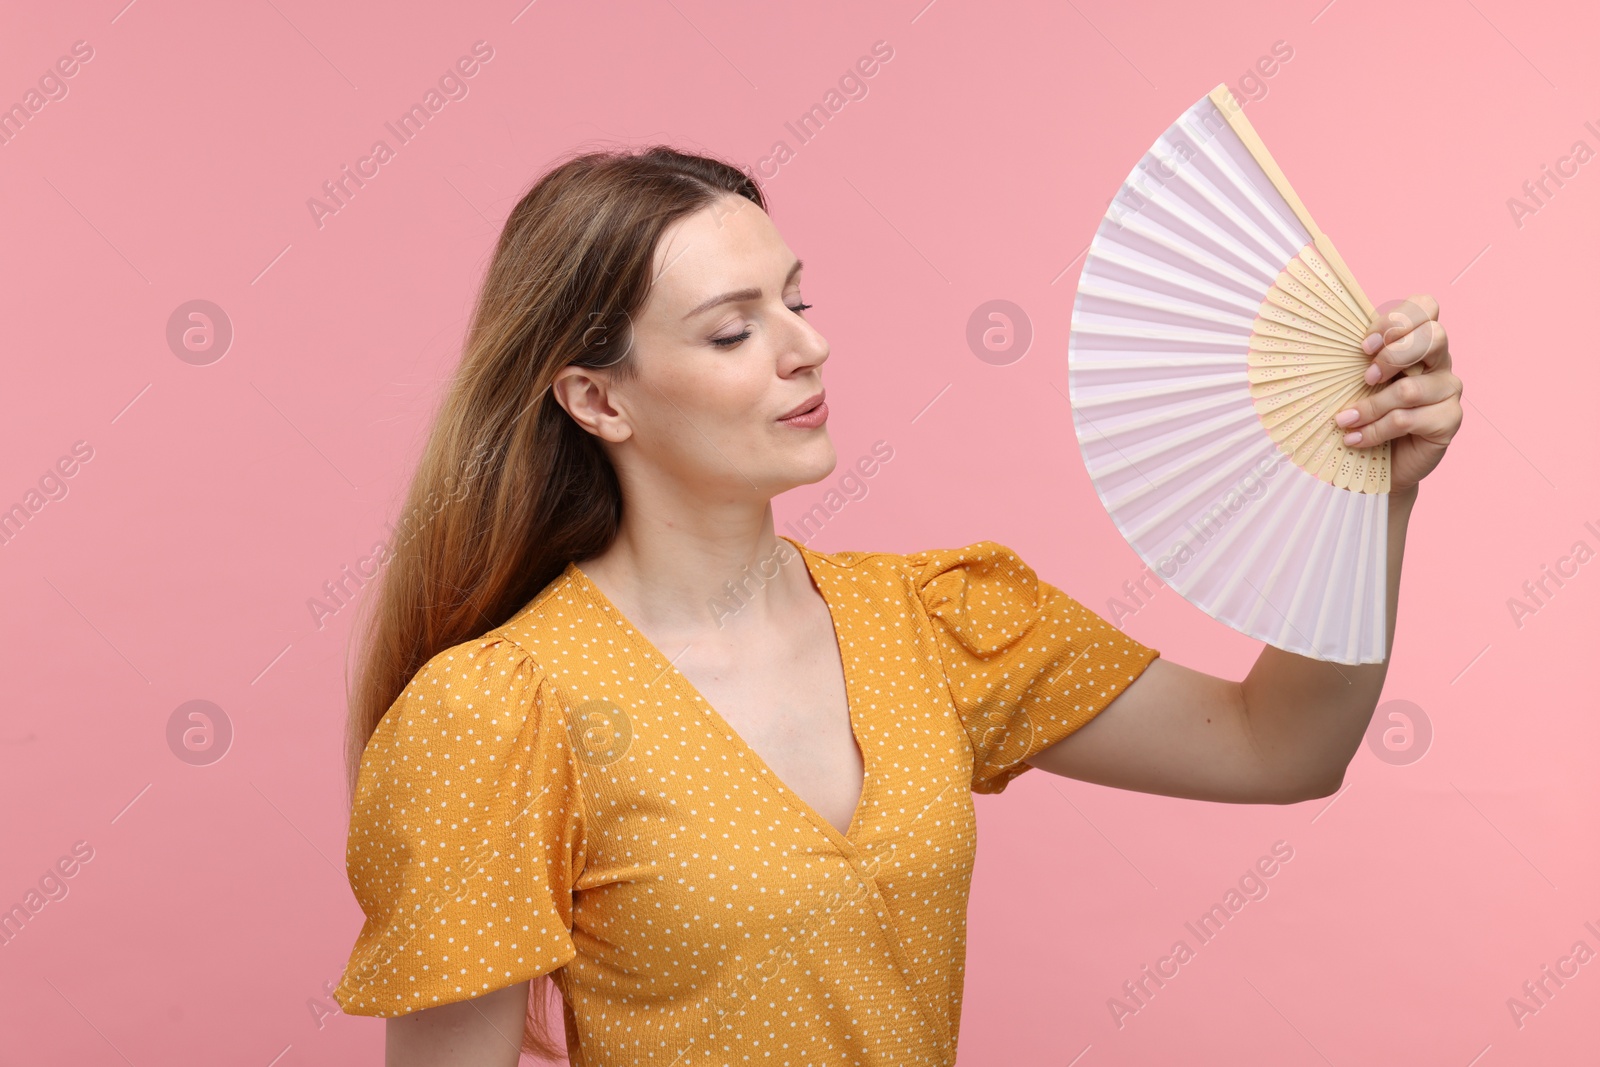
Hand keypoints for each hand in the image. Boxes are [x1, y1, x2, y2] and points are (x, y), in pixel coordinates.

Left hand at [1332, 293, 1462, 492]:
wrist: (1382, 460)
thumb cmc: (1367, 412)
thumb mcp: (1357, 380)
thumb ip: (1360, 359)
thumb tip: (1323, 339)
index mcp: (1419, 340)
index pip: (1425, 306)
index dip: (1396, 320)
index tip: (1365, 346)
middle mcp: (1440, 361)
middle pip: (1434, 336)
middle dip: (1393, 355)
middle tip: (1365, 378)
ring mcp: (1449, 390)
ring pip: (1410, 388)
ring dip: (1370, 406)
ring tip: (1344, 421)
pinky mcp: (1449, 420)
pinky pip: (1407, 419)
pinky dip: (1375, 430)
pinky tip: (1355, 439)